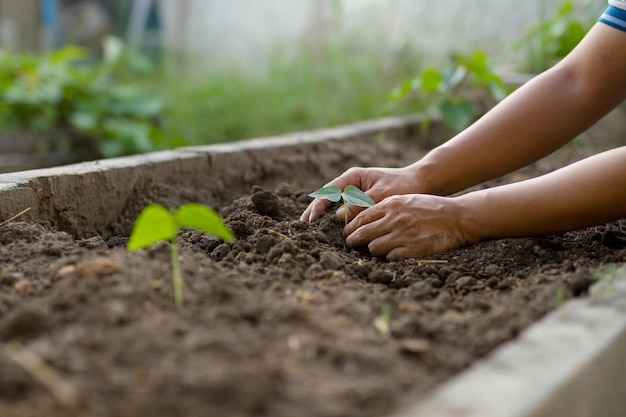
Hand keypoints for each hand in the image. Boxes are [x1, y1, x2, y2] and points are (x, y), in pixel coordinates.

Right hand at [300, 166, 420, 222]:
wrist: (419, 183)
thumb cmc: (402, 186)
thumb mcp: (381, 196)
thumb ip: (360, 205)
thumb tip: (338, 216)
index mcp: (353, 177)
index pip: (329, 191)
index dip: (318, 206)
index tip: (311, 219)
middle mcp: (351, 183)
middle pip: (326, 197)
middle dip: (314, 211)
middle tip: (302, 226)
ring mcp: (354, 192)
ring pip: (333, 205)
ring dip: (322, 216)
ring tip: (310, 229)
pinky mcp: (360, 202)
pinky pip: (343, 211)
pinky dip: (335, 219)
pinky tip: (330, 231)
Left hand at [343, 193, 471, 259]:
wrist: (458, 217)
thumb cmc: (431, 208)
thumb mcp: (406, 200)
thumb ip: (386, 208)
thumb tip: (364, 219)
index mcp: (391, 204)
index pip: (361, 217)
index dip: (350, 227)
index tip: (347, 233)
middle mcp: (394, 219)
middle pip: (362, 234)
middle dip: (352, 241)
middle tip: (351, 245)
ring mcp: (403, 235)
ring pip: (373, 248)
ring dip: (372, 250)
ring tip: (375, 249)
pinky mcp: (412, 249)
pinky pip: (389, 257)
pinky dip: (388, 257)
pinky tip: (392, 253)